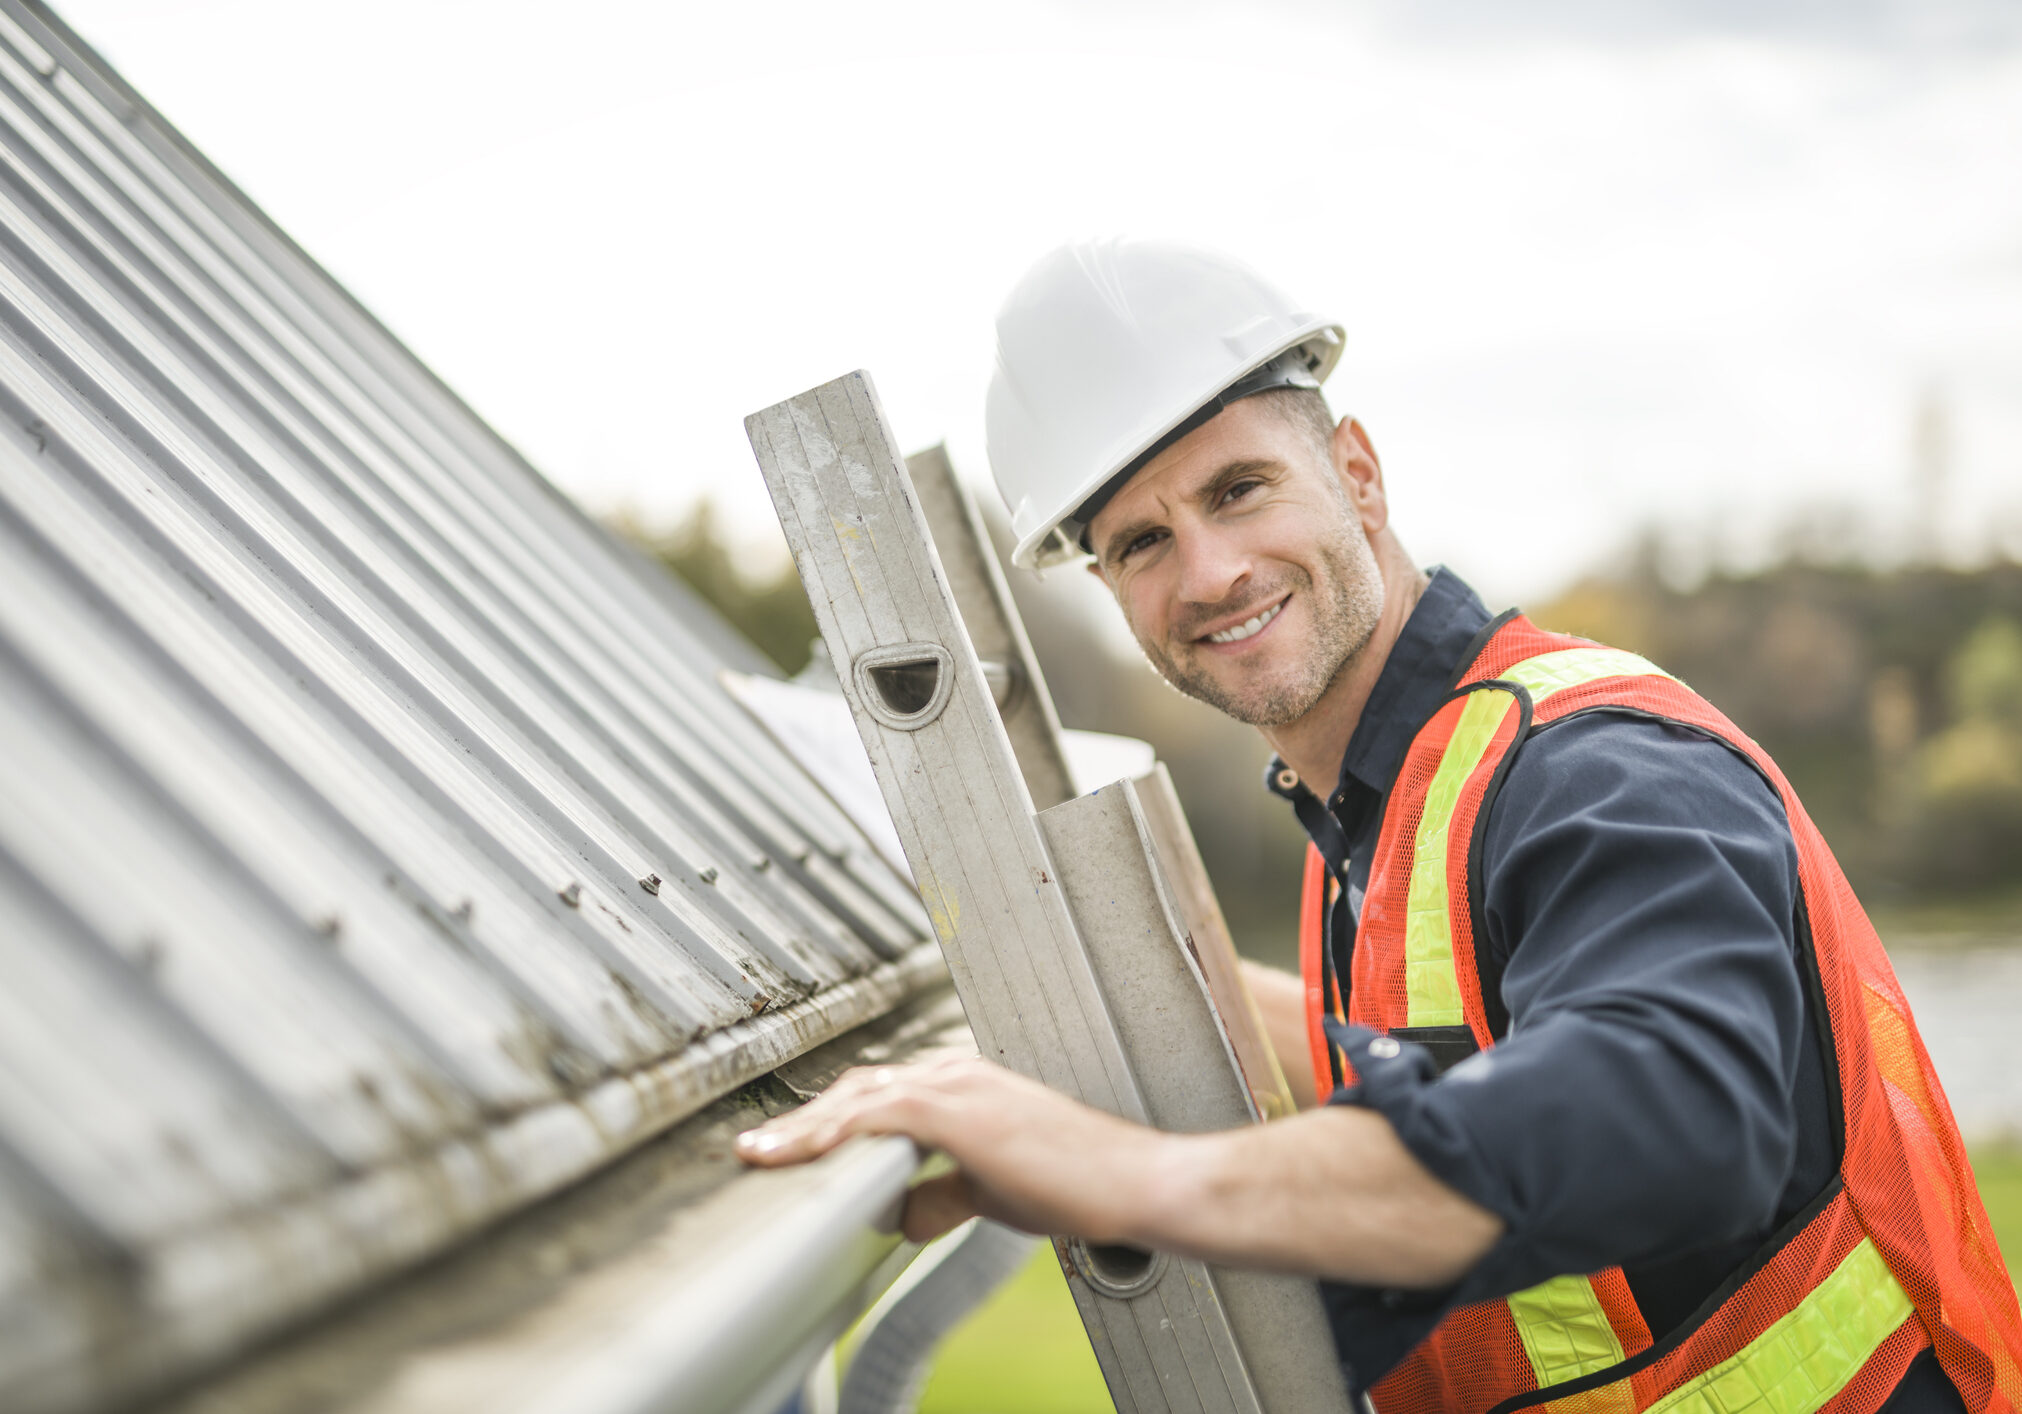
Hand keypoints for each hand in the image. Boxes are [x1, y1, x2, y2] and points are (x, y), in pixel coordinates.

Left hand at [736, 1052, 1165, 1244]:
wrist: (1133, 1184)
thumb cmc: (1082, 1185)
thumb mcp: (996, 1191)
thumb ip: (947, 1193)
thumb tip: (903, 1212)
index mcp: (966, 1085)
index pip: (880, 1094)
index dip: (830, 1117)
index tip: (792, 1144)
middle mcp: (956, 1074)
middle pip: (858, 1088)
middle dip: (804, 1119)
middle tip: (759, 1150)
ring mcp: (958, 1087)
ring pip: (858, 1097)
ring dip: (805, 1127)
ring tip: (762, 1155)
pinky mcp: (959, 1111)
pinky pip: (877, 1116)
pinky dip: (834, 1132)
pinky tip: (804, 1154)